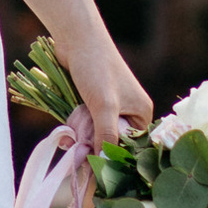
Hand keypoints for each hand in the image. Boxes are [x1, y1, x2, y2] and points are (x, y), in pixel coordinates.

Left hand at [51, 15, 153, 154]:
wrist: (76, 38)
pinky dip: (76, 130)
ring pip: (96, 135)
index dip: (114, 159)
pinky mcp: (91, 102)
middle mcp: (129, 112)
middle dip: (95, 149)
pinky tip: (66, 135)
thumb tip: (103, 165)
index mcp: (141, 114)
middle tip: (78, 154)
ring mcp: (109, 107)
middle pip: (112, 143)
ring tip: (70, 141)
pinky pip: (85, 125)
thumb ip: (106, 136)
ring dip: (82, 140)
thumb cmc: (96, 68)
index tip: (96, 170)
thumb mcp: (104, 106)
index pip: (131, 148)